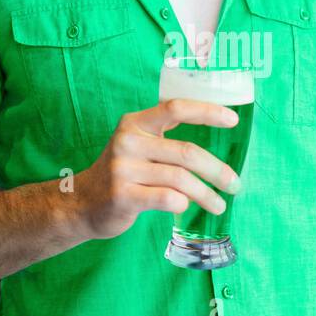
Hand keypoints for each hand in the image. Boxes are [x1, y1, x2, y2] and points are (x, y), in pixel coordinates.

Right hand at [72, 98, 241, 241]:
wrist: (80, 203)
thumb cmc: (121, 175)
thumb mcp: (137, 146)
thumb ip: (167, 141)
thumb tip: (216, 151)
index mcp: (135, 123)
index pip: (175, 108)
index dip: (207, 112)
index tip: (233, 120)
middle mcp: (128, 141)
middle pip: (186, 152)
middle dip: (217, 170)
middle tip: (235, 184)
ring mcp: (123, 169)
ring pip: (180, 179)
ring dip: (206, 194)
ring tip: (219, 205)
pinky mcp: (122, 195)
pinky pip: (167, 198)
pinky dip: (183, 203)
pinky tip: (185, 207)